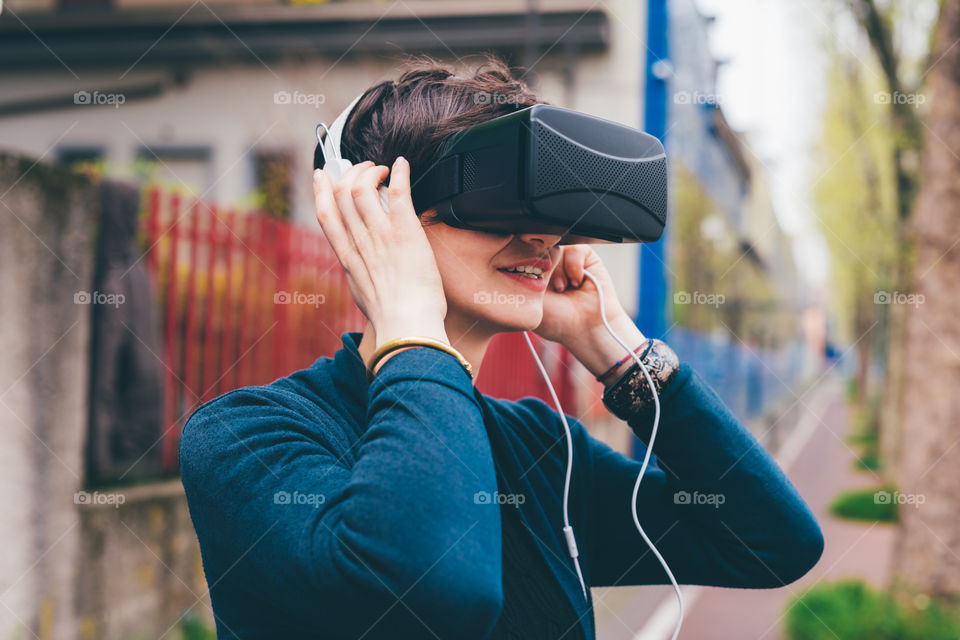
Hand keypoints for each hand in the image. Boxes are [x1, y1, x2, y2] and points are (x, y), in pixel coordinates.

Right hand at [312, 157, 447, 346]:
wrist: (406, 326)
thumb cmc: (391, 318)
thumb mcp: (363, 294)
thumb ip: (360, 275)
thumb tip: (362, 271)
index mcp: (348, 257)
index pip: (326, 214)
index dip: (321, 190)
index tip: (322, 174)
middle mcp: (360, 242)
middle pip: (342, 194)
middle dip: (351, 173)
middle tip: (365, 168)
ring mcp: (381, 235)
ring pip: (363, 188)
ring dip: (372, 171)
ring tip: (383, 170)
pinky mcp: (406, 232)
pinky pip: (398, 193)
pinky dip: (399, 174)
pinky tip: (402, 164)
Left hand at [534, 245, 645, 378]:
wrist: (586, 329)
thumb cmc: (557, 320)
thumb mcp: (530, 297)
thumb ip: (525, 273)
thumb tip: (526, 251)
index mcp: (533, 274)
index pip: (524, 254)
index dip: (527, 265)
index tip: (532, 281)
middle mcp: (550, 265)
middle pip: (541, 248)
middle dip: (544, 268)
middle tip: (551, 289)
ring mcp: (567, 260)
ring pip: (557, 247)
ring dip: (559, 269)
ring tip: (563, 288)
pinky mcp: (586, 258)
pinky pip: (575, 248)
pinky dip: (574, 265)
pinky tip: (576, 282)